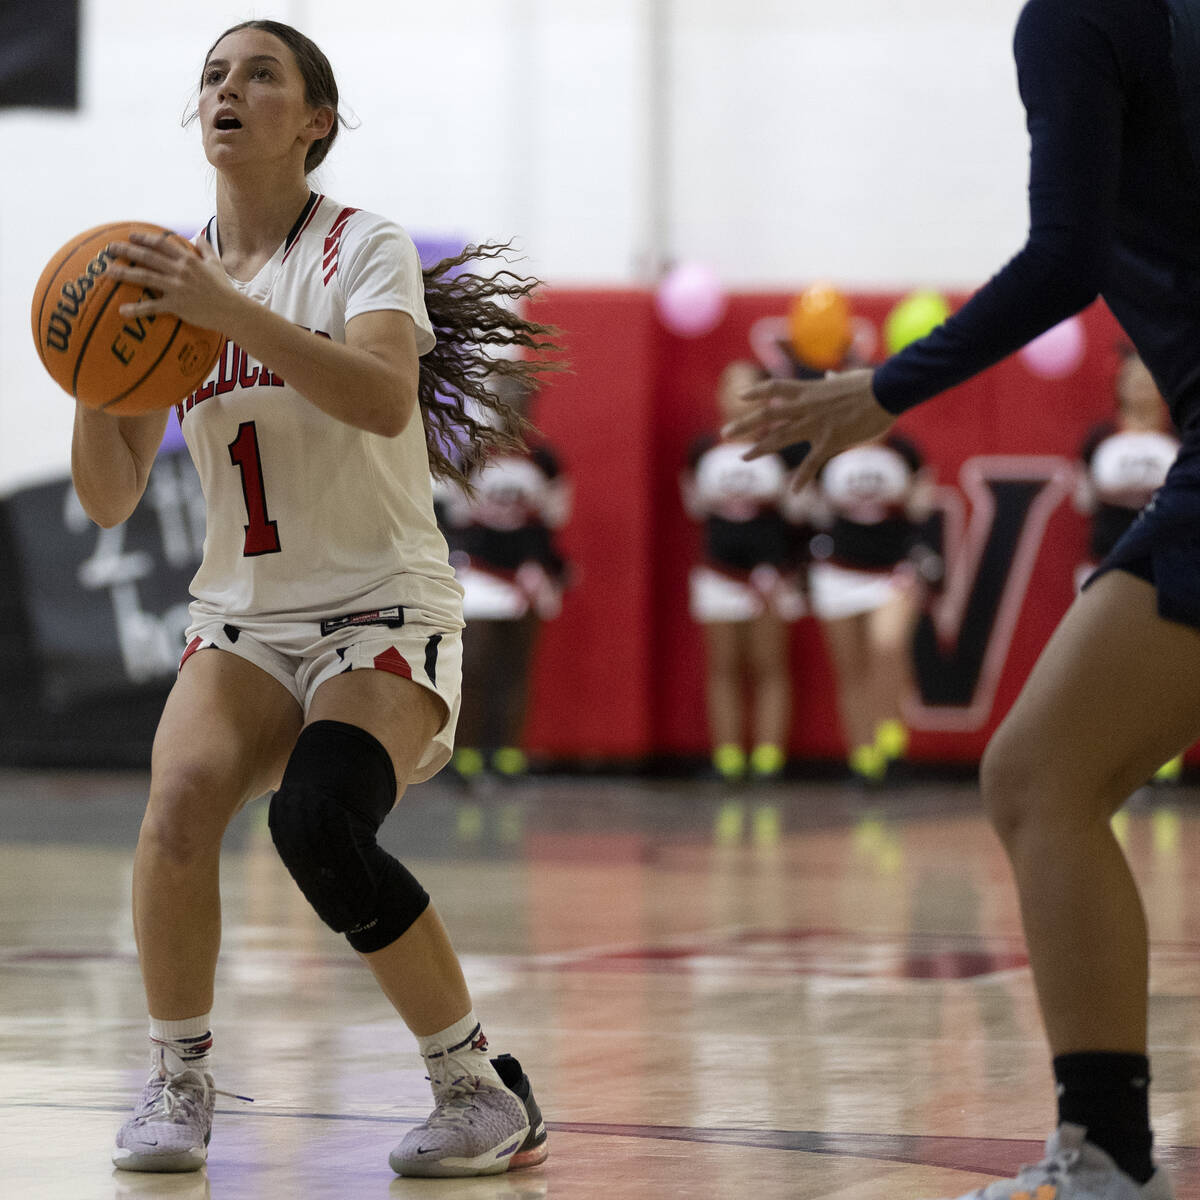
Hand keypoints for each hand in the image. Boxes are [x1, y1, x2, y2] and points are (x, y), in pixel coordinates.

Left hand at [107, 232, 234, 331]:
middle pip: (148, 257)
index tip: (130, 236)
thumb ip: (206, 249)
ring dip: (124, 273)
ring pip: (145, 277)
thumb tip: (199, 236)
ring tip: (107, 272)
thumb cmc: (224, 288)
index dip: (144, 238)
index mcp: (188, 259)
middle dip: (126, 251)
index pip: (161, 244)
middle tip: (109, 248)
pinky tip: (122, 311)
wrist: (232, 310)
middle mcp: (180, 270)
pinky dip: (137, 309)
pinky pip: (153, 306)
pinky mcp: (177, 305)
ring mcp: (177, 287)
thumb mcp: (217, 264)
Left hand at [721, 368, 893, 488]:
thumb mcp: (847, 377)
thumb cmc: (871, 383)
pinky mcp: (830, 440)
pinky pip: (812, 463)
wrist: (887, 390)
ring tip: (743, 457)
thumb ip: (832, 381)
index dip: (757, 392)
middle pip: (767, 415)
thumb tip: (829, 376)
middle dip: (744, 424)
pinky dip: (802, 478)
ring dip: (759, 448)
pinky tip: (794, 493)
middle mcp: (806, 407)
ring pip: (779, 437)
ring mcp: (816, 424)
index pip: (775, 387)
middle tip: (725, 432)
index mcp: (809, 390)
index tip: (741, 397)